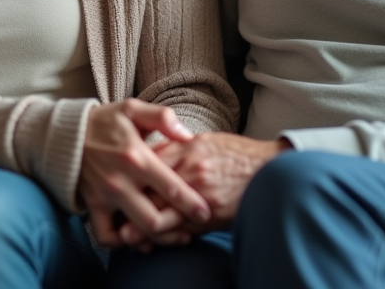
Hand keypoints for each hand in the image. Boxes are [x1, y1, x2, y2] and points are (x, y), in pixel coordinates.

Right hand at [78, 100, 211, 249]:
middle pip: (155, 220)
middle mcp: (121, 182)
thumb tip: (188, 135)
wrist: (64, 134)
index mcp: (136, 157)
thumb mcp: (133, 109)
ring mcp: (105, 197)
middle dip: (178, 229)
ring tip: (175, 237)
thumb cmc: (105, 121)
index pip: (170, 187)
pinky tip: (140, 238)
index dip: (192, 204)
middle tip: (195, 228)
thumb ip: (162, 117)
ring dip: (157, 240)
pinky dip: (123, 242)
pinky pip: (106, 237)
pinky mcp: (92, 206)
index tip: (206, 212)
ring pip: (134, 234)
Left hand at [120, 133, 290, 242]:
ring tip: (126, 237)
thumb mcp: (206, 141)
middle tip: (114, 216)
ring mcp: (198, 195)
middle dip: (128, 205)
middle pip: (146, 191)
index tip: (117, 184)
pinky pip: (180, 230)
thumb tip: (155, 150)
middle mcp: (188, 171)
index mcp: (185, 149)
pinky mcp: (209, 215)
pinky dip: (165, 238)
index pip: (146, 162)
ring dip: (141, 228)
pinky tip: (155, 243)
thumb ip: (179, 146)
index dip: (129, 176)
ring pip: (159, 215)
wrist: (270, 170)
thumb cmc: (237, 155)